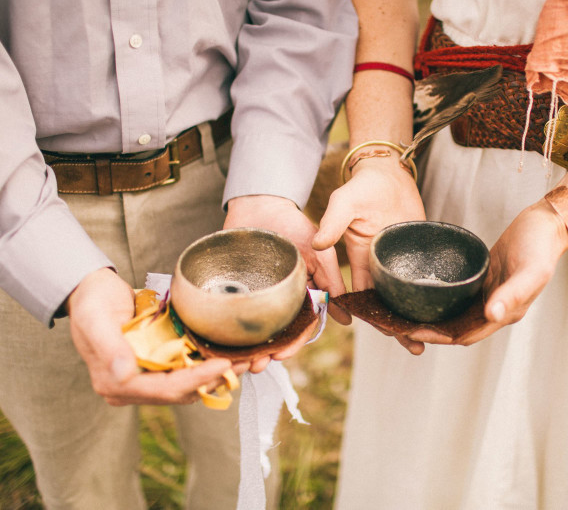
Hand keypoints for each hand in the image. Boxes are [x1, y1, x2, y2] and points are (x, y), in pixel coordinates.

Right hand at [67, 268, 237, 405]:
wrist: (91, 291)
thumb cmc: (92, 303)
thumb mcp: (96, 320)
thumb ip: (110, 348)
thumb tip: (123, 375)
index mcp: (115, 383)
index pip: (164, 389)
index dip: (196, 379)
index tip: (223, 364)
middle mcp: (131, 388)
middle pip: (181, 392)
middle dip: (214, 379)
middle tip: (245, 362)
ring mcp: (144, 379)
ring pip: (188, 386)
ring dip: (216, 374)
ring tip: (245, 360)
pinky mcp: (156, 368)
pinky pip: (187, 373)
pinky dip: (207, 365)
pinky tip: (227, 354)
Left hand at [224, 194, 344, 366]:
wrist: (260, 203)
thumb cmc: (294, 225)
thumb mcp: (319, 253)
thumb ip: (333, 283)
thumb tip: (348, 320)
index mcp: (299, 297)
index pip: (298, 329)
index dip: (292, 345)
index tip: (281, 355)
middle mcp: (277, 300)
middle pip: (273, 336)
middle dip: (265, 354)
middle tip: (256, 365)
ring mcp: (254, 295)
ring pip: (251, 330)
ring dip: (245, 349)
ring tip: (237, 362)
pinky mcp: (232, 287)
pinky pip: (227, 313)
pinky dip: (225, 331)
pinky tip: (219, 343)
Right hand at [313, 156, 424, 353]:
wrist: (388, 172)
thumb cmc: (362, 185)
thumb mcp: (345, 202)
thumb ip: (333, 222)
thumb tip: (318, 243)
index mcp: (357, 259)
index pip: (357, 294)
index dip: (362, 314)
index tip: (374, 331)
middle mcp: (378, 265)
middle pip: (384, 303)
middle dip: (395, 325)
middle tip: (414, 345)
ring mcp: (399, 261)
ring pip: (404, 296)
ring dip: (413, 316)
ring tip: (430, 338)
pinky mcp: (417, 253)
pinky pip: (421, 279)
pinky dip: (428, 296)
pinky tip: (442, 313)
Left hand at [410, 199, 567, 346]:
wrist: (546, 225)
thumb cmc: (540, 247)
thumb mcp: (531, 271)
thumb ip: (513, 294)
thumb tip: (492, 315)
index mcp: (505, 314)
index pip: (464, 335)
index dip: (438, 337)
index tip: (412, 332)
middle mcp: (494, 310)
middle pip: (455, 329)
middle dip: (428, 331)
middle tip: (398, 323)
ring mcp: (487, 296)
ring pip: (454, 315)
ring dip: (432, 318)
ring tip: (404, 312)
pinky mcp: (481, 281)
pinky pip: (457, 297)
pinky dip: (440, 300)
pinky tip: (421, 293)